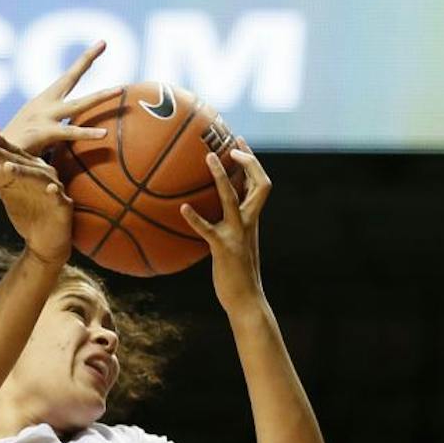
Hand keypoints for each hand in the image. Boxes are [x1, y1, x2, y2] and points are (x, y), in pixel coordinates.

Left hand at [0, 127, 73, 265]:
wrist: (44, 241)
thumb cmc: (26, 211)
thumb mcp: (4, 190)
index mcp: (31, 168)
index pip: (15, 153)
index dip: (3, 143)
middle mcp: (44, 174)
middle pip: (24, 162)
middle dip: (6, 154)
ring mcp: (55, 189)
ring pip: (40, 177)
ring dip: (25, 172)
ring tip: (8, 167)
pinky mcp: (63, 206)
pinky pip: (59, 198)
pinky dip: (54, 193)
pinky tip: (49, 189)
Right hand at [1, 40, 122, 157]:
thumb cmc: (14, 149)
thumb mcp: (34, 132)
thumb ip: (53, 127)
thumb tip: (68, 129)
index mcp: (42, 101)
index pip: (67, 77)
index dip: (83, 61)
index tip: (100, 44)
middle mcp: (44, 104)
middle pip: (70, 77)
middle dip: (86, 59)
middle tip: (104, 42)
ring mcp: (44, 116)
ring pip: (79, 104)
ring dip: (100, 96)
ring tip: (119, 89)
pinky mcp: (44, 133)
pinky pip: (70, 132)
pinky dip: (87, 134)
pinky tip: (104, 135)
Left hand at [180, 143, 270, 313]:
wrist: (246, 299)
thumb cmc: (236, 273)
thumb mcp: (235, 244)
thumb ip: (228, 227)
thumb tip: (210, 214)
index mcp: (252, 220)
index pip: (260, 184)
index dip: (252, 162)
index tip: (239, 143)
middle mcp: (249, 222)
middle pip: (259, 184)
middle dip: (249, 161)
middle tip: (232, 145)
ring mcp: (237, 234)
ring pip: (232, 198)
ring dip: (221, 176)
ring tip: (208, 158)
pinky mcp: (223, 248)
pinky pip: (208, 229)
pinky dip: (196, 218)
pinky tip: (183, 209)